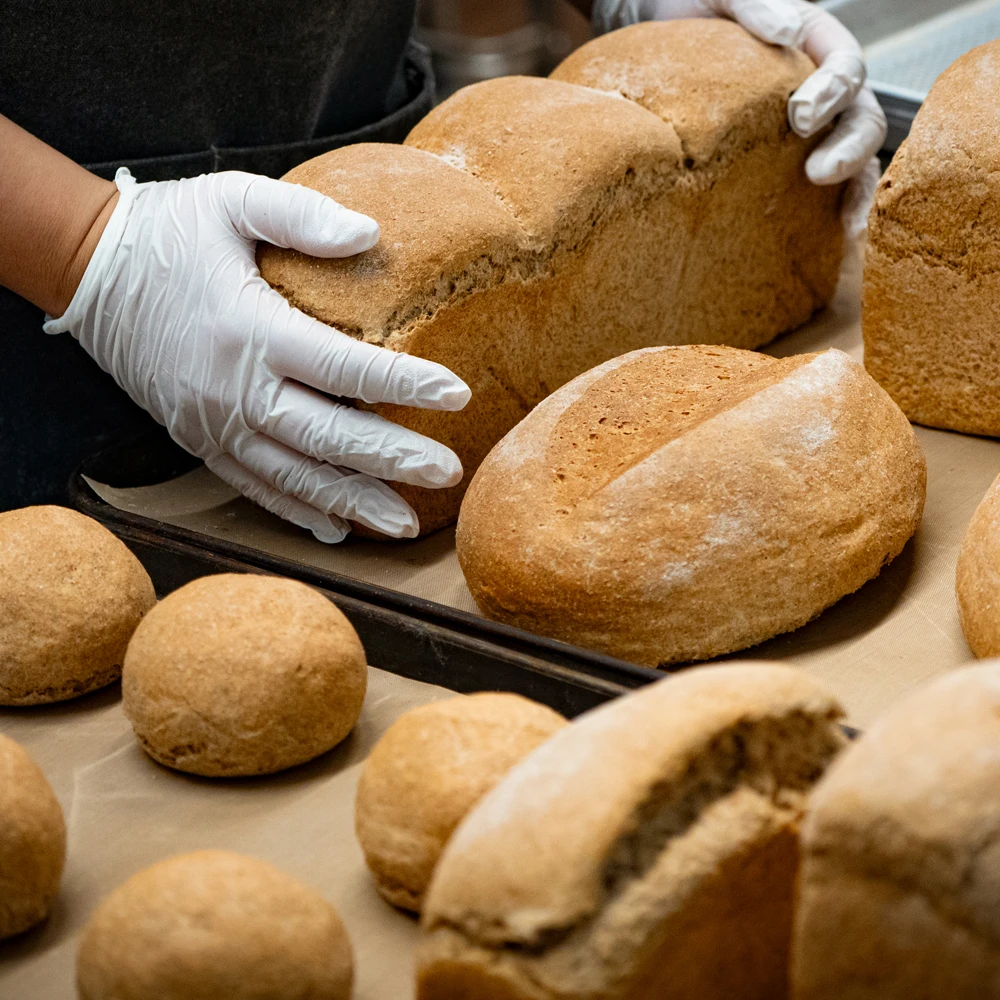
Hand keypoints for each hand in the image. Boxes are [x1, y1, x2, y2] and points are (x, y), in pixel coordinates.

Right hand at [44, 169, 470, 542]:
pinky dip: (295, 510)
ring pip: (292, 475)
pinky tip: (335, 529)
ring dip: (351, 501)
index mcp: (251, 329)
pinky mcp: (198, 439)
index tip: (457, 393)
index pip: (343, 365)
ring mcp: (214, 422)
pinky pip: (252, 485)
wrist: (85, 271)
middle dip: (390, 457)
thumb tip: (370, 235)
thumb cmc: (166, 231)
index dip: (404, 381)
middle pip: (325, 435)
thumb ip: (300, 217)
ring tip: (403, 523)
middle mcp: (234, 388)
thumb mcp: (230, 200)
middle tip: (447, 473)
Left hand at [592, 0, 886, 235]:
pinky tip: (833, 242)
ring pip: (855, 159)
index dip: (831, 91)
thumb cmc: (702, 15)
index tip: (801, 115)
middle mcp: (826, 91)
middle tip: (818, 173)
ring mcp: (813, 132)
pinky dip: (834, 216)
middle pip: (862, 119)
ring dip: (852, 189)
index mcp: (817, 46)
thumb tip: (788, 30)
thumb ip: (755, 5)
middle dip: (848, 148)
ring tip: (841, 224)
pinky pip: (824, 193)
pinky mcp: (787, 167)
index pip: (845, 67)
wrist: (668, 40)